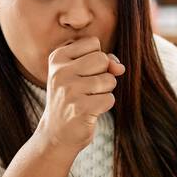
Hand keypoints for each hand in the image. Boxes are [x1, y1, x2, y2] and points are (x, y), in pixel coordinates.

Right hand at [35, 36, 124, 152]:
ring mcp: (69, 90)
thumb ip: (103, 61)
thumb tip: (120, 67)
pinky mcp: (80, 108)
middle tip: (87, 88)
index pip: (93, 43)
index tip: (81, 73)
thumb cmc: (72, 98)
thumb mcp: (81, 73)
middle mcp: (60, 72)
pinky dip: (104, 105)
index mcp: (57, 57)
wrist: (56, 133)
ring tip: (87, 99)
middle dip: (103, 74)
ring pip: (108, 79)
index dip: (96, 59)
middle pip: (102, 59)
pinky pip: (109, 99)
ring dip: (104, 91)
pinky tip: (89, 111)